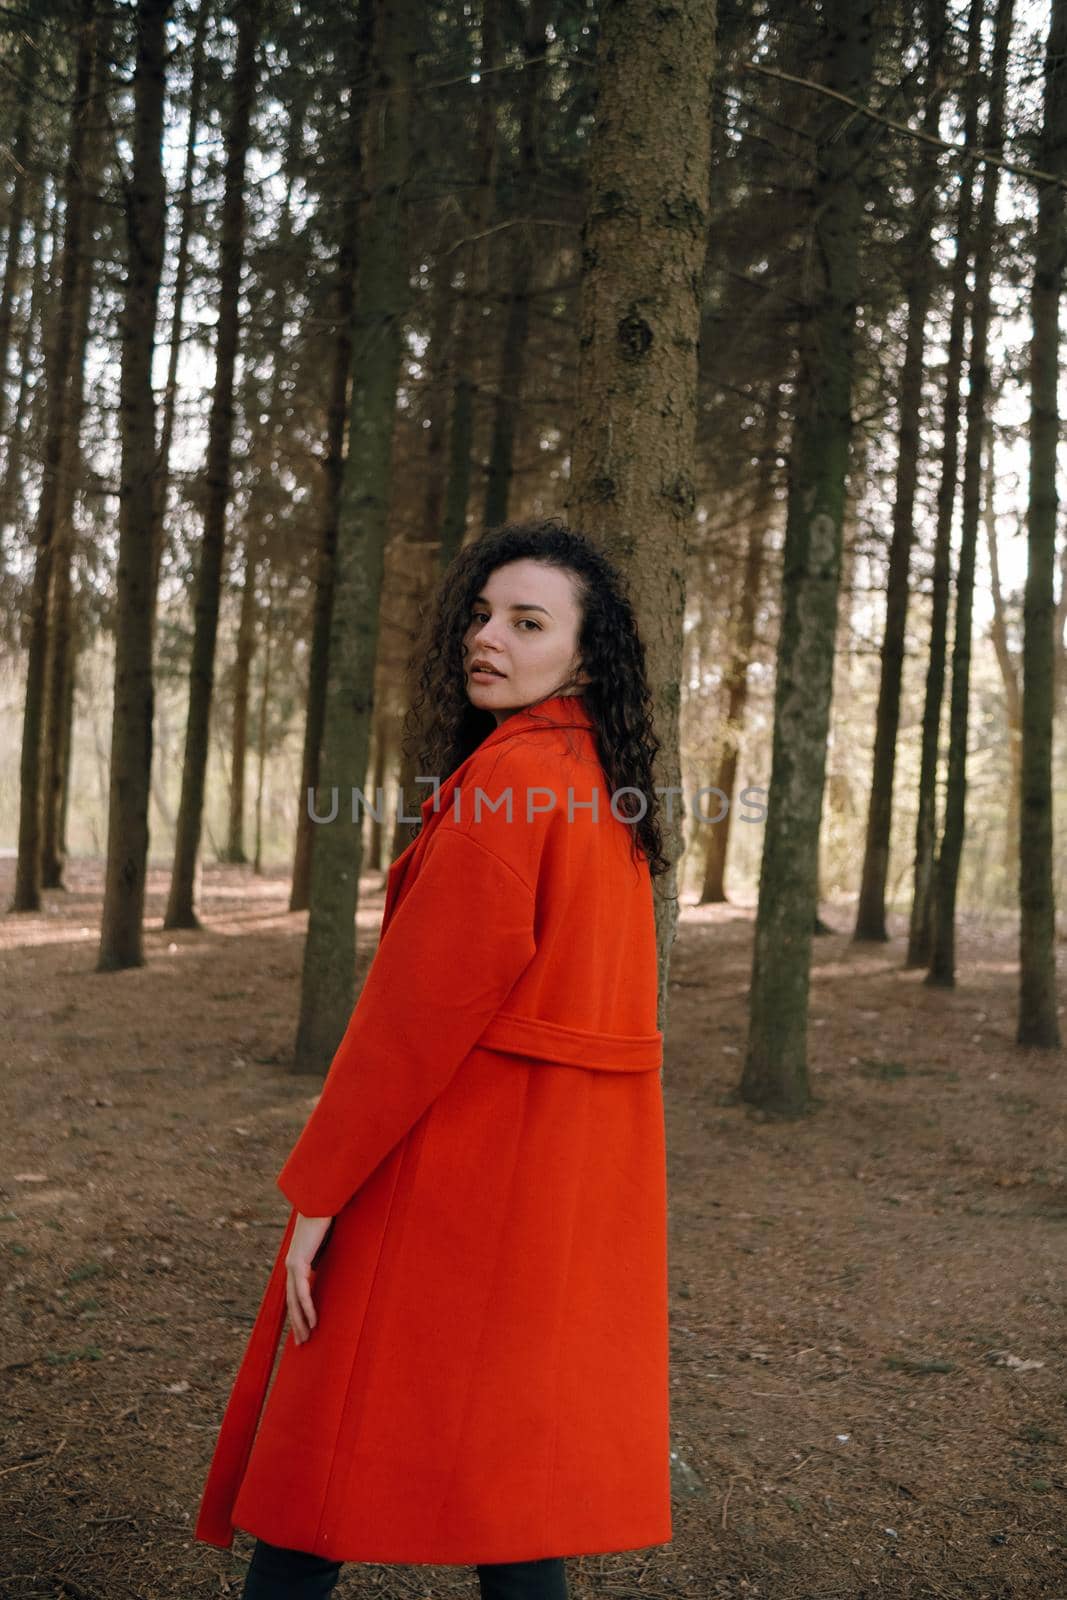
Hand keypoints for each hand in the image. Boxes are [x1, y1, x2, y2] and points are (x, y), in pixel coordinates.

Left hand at [285, 1212, 332, 1343]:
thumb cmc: (328, 1217)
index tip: (306, 1327)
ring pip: (294, 1301)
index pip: (296, 1292)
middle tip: (302, 1342)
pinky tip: (313, 1322)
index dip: (300, 1311)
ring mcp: (293, 1264)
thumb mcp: (330, 1242)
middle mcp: (292, 1265)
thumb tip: (344, 1263)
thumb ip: (330, 1254)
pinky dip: (307, 1308)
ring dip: (300, 1321)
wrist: (320, 1200)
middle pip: (292, 1301)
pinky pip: (302, 1292)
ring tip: (306, 1339)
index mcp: (298, 1260)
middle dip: (297, 1323)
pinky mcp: (298, 1262)